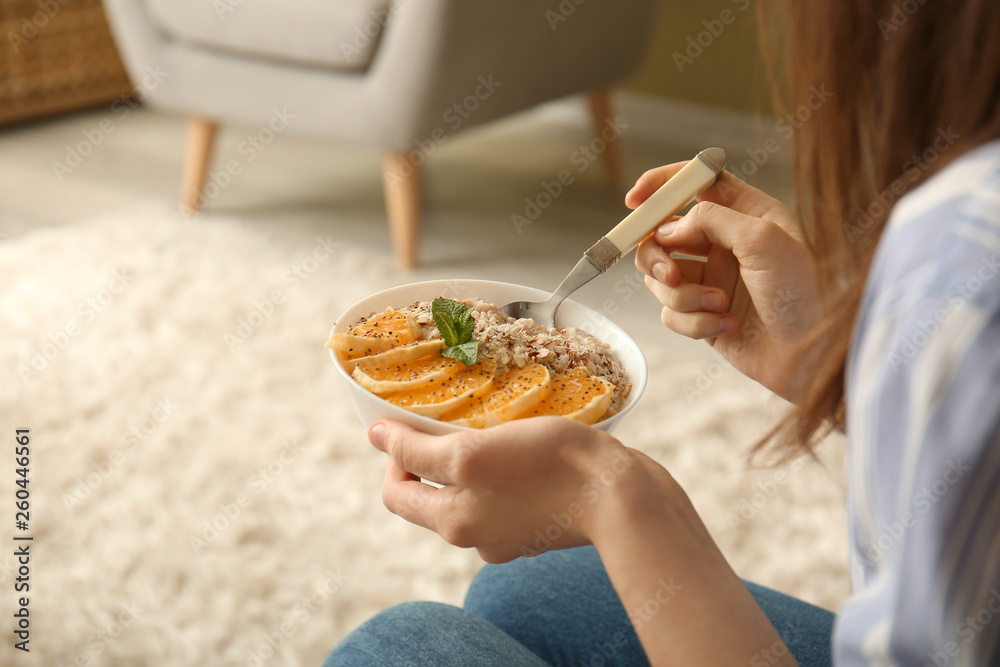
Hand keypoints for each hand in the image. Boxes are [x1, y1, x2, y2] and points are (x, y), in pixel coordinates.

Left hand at [369, 417, 646, 563]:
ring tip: (493, 426)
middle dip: (436, 455)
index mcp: (454, 523)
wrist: (620, 493)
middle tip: (455, 419)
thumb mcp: (471, 454)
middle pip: (433, 493)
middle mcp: (477, 537)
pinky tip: (526, 443)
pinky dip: (506, 468)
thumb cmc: (547, 467)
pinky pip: (507, 492)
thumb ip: (417, 451)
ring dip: (473, 459)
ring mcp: (511, 533)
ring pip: (472, 490)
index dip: (395, 457)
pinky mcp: (541, 521)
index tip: (415, 425)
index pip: (396, 495)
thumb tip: (375, 437)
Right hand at [631, 164, 821, 401]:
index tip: (634, 201)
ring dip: (682, 295)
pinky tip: (727, 326)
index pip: (695, 182)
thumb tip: (668, 229)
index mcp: (745, 214)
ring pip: (660, 277)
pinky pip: (670, 313)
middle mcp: (723, 243)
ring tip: (718, 305)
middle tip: (670, 275)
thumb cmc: (800, 293)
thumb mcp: (762, 239)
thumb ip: (712, 219)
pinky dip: (693, 322)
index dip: (662, 185)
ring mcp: (710, 279)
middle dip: (658, 256)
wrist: (809, 355)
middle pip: (662, 234)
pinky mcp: (701, 314)